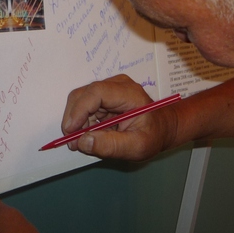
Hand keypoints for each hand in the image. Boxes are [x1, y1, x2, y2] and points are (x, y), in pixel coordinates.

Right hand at [61, 74, 175, 159]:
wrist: (162, 128)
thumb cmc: (154, 135)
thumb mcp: (137, 146)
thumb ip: (111, 145)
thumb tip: (83, 141)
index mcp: (129, 94)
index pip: (97, 92)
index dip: (80, 110)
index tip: (71, 131)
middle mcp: (117, 85)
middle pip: (83, 94)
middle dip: (73, 118)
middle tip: (73, 142)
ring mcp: (109, 89)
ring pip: (80, 100)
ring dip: (76, 122)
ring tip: (84, 141)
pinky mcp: (104, 97)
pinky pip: (84, 106)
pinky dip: (81, 122)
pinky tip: (91, 135)